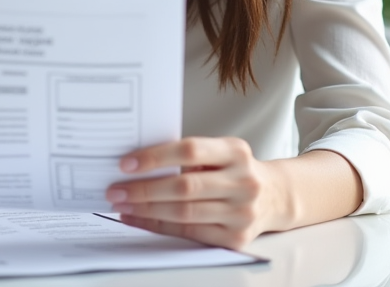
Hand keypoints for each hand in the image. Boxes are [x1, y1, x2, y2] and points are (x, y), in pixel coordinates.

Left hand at [105, 137, 279, 250]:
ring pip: (185, 212)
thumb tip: (138, 163)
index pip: (190, 150)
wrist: (274, 197)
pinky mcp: (236, 238)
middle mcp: (243, 181)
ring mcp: (242, 212)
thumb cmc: (235, 170)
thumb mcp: (221, 152)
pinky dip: (159, 225)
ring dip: (147, 210)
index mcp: (236, 151)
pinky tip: (140, 218)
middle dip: (143, 189)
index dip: (156, 157)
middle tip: (115, 189)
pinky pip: (189, 232)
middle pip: (185, 186)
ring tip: (122, 205)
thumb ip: (189, 155)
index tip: (126, 163)